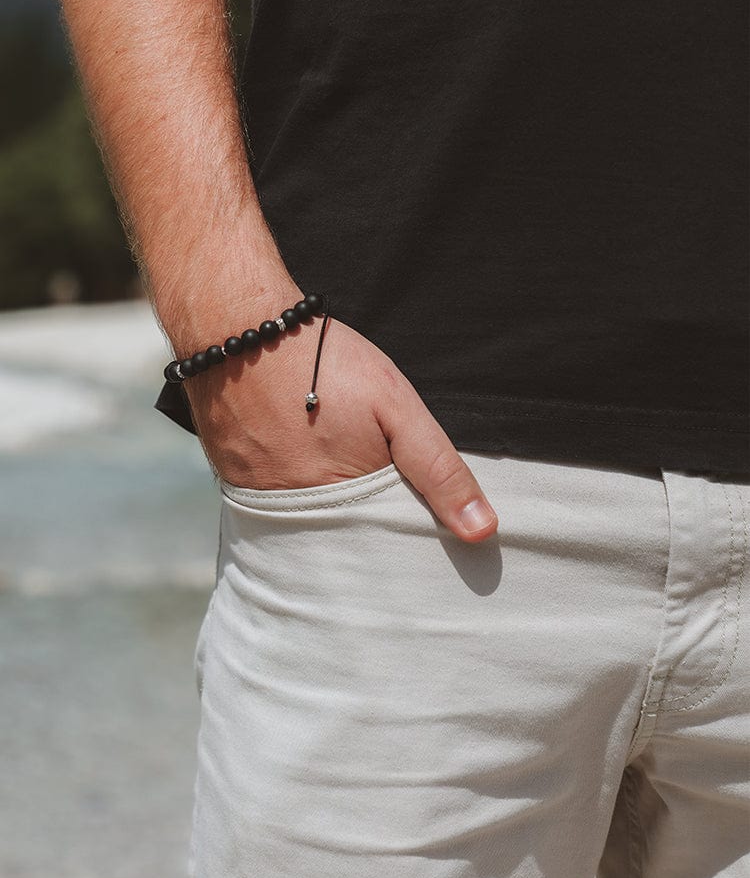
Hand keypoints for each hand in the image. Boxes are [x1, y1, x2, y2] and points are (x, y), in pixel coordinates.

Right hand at [183, 303, 498, 542]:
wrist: (235, 330)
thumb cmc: (323, 365)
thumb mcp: (397, 409)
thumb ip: (439, 469)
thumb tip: (483, 531)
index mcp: (346, 508)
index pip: (389, 547)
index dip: (412, 537)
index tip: (435, 534)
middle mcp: (300, 519)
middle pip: (349, 544)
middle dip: (374, 531)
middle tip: (385, 497)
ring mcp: (263, 504)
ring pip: (314, 527)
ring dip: (335, 516)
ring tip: (346, 481)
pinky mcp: (237, 485)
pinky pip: (279, 508)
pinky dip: (300, 497)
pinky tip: (309, 467)